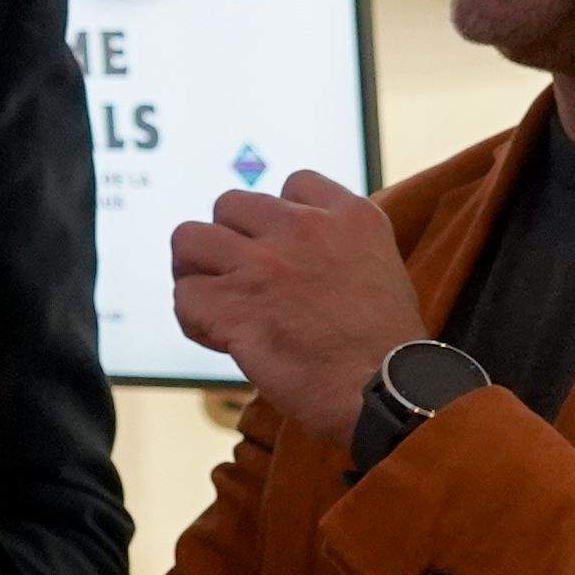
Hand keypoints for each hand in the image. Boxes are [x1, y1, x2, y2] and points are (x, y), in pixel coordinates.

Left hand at [165, 173, 426, 446]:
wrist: (388, 390)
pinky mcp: (235, 306)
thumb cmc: (390, 349)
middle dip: (227, 240)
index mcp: (348, 216)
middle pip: (229, 204)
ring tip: (212, 298)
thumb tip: (305, 264)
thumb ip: (341, 251)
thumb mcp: (382, 270)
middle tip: (235, 276)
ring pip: (189, 239)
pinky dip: (194, 319)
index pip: (294, 184)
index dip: (277, 219)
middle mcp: (302, 228)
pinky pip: (185, 296)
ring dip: (195, 271)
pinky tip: (218, 338)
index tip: (281, 250)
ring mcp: (264, 265)